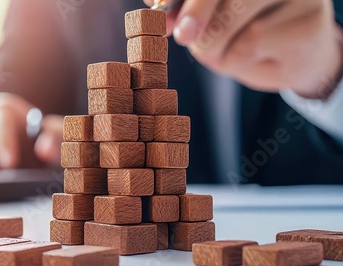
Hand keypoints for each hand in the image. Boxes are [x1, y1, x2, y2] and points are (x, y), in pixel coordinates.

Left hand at [145, 0, 342, 98]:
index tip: (157, 3)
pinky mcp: (309, 19)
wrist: (297, 59)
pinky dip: (235, 60)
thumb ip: (185, 11)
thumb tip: (155, 3)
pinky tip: (251, 59)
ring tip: (222, 54)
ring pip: (232, 18)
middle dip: (195, 16)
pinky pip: (252, 42)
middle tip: (184, 36)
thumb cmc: (248, 35)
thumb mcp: (211, 22)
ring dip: (215, 47)